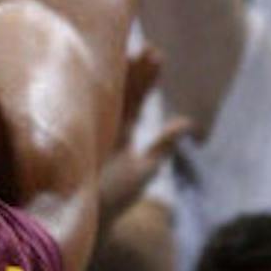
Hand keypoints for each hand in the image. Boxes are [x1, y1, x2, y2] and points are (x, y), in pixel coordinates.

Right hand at [97, 46, 192, 227]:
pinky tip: (133, 91)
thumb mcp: (142, 169)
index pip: (133, 98)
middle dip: (135, 70)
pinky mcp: (84, 145)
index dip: (143, 76)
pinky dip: (111, 103)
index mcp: (119, 132)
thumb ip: (162, 144)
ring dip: (129, 78)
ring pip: (112, 100)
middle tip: (150, 47)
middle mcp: (106, 127)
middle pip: (123, 93)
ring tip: (146, 55)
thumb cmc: (112, 200)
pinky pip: (97, 120)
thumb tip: (188, 122)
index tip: (153, 51)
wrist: (83, 223)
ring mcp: (93, 134)